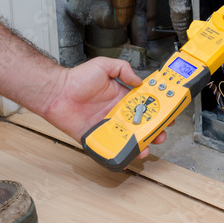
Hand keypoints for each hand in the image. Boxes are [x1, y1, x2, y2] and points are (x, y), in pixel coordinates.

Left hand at [43, 57, 167, 158]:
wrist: (56, 92)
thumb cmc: (76, 78)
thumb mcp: (104, 65)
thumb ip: (123, 69)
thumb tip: (139, 80)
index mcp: (122, 97)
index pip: (144, 105)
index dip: (157, 110)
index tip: (167, 113)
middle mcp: (117, 112)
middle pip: (140, 125)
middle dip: (153, 131)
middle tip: (160, 133)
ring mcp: (107, 126)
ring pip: (128, 139)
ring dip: (140, 145)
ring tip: (146, 147)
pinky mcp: (96, 137)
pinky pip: (110, 148)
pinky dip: (120, 155)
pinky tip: (128, 157)